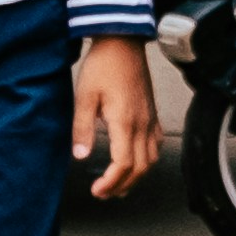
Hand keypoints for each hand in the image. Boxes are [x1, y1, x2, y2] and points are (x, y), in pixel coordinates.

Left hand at [75, 32, 163, 199]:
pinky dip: (147, 160)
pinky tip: (136, 161)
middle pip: (140, 168)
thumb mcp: (84, 96)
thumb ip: (82, 128)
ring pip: (151, 159)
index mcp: (125, 122)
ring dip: (136, 176)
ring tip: (118, 185)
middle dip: (122, 186)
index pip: (123, 164)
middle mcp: (142, 124)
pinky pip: (156, 144)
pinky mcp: (152, 112)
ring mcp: (150, 119)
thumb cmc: (102, 66)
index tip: (97, 190)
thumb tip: (79, 156)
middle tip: (103, 193)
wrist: (123, 42)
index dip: (111, 182)